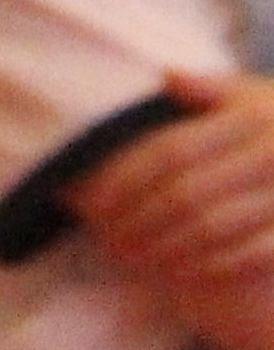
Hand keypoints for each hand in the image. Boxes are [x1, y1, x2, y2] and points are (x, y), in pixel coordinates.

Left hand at [76, 75, 273, 300]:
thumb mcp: (265, 100)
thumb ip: (216, 90)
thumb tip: (165, 74)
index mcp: (257, 118)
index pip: (172, 152)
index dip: (125, 182)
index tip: (93, 206)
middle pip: (185, 195)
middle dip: (138, 224)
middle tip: (107, 245)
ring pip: (213, 228)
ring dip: (166, 250)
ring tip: (134, 262)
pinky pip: (252, 253)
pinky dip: (211, 266)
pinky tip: (181, 274)